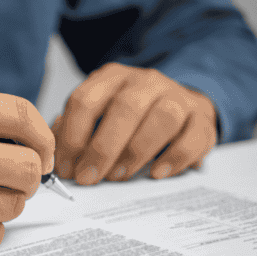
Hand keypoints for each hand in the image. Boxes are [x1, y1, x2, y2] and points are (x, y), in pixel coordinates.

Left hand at [52, 63, 217, 184]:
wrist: (179, 107)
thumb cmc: (130, 117)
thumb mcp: (97, 115)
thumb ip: (75, 130)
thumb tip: (55, 154)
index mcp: (112, 77)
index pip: (86, 99)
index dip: (72, 136)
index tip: (66, 167)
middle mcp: (146, 81)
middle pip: (124, 108)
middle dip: (102, 148)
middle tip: (88, 177)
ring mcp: (177, 96)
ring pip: (162, 117)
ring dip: (136, 151)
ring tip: (118, 176)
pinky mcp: (201, 117)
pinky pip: (192, 136)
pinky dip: (174, 157)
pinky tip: (156, 173)